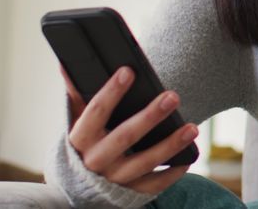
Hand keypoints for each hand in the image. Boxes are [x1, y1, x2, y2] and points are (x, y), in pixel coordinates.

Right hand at [63, 67, 196, 193]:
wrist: (77, 188)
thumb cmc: (83, 144)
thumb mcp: (76, 122)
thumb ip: (76, 95)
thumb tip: (66, 63)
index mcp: (79, 140)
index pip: (95, 112)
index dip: (111, 92)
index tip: (129, 71)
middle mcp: (95, 161)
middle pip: (125, 137)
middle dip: (150, 116)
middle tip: (172, 96)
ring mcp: (114, 179)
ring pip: (144, 162)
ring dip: (170, 145)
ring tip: (192, 128)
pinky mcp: (130, 193)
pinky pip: (154, 184)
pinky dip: (172, 172)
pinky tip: (189, 158)